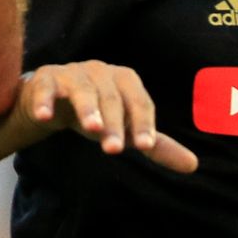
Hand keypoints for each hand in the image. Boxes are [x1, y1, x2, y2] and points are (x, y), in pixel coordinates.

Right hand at [17, 61, 197, 172]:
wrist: (53, 99)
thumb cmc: (97, 112)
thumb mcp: (125, 127)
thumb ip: (155, 144)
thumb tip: (192, 165)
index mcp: (125, 80)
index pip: (139, 102)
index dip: (142, 123)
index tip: (143, 146)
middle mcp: (101, 72)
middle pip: (111, 98)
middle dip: (114, 124)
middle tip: (114, 150)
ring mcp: (72, 73)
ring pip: (83, 90)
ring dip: (88, 109)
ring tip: (92, 129)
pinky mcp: (46, 79)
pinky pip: (46, 88)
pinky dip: (45, 101)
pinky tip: (44, 117)